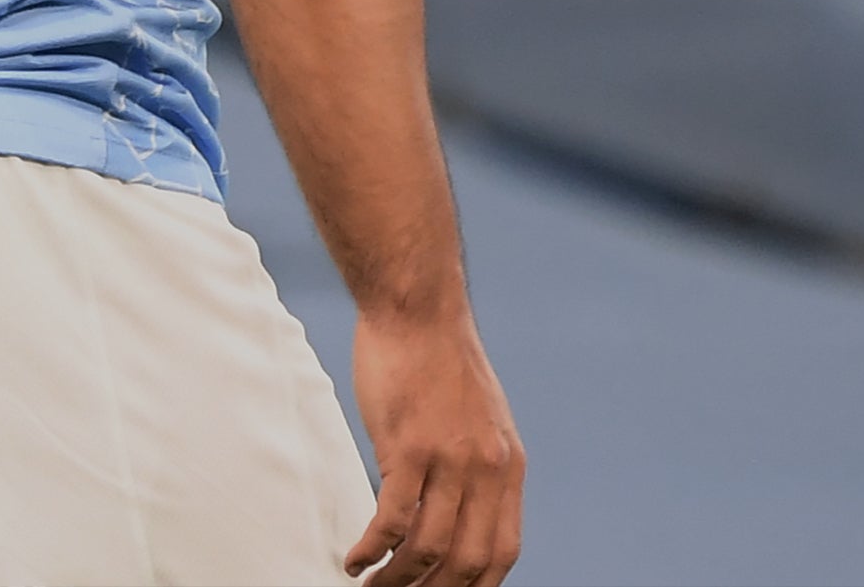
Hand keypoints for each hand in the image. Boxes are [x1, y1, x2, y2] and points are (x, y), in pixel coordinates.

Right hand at [344, 308, 522, 585]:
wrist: (416, 306)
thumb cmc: (437, 356)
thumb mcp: (480, 416)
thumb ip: (477, 463)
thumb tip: (459, 509)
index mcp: (508, 465)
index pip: (502, 551)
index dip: (474, 586)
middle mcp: (487, 469)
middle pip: (468, 563)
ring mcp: (449, 459)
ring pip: (428, 549)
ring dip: (396, 581)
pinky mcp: (408, 446)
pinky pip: (392, 519)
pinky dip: (371, 549)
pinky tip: (355, 558)